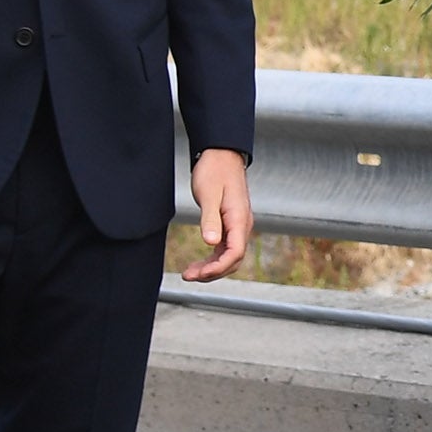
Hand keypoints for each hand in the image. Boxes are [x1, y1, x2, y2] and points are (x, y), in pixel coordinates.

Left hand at [182, 147, 253, 281]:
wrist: (221, 155)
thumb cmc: (215, 171)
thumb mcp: (208, 194)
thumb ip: (210, 219)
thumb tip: (210, 243)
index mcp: (239, 219)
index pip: (235, 253)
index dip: (217, 268)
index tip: (198, 273)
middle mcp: (242, 225)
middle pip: (233, 260)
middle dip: (212, 272)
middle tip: (188, 276)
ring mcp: (237, 226)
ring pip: (229, 256)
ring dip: (211, 268)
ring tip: (189, 273)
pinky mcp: (231, 224)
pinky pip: (225, 249)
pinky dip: (213, 259)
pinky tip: (199, 263)